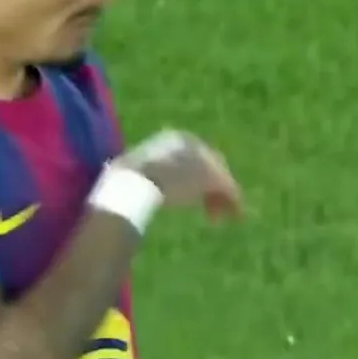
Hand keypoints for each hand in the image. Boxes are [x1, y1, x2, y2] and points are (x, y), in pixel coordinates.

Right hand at [116, 130, 241, 219]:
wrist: (130, 184)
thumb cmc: (122, 179)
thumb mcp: (130, 171)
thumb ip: (140, 173)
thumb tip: (124, 179)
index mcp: (172, 139)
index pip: (192, 157)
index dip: (193, 176)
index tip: (191, 196)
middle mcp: (192, 143)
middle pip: (209, 166)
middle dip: (210, 188)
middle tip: (209, 210)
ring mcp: (203, 159)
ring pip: (220, 179)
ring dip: (221, 199)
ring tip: (216, 219)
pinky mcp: (212, 176)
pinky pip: (229, 190)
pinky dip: (233, 203)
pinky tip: (235, 216)